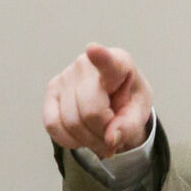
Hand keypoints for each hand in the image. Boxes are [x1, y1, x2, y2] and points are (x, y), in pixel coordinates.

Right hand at [43, 43, 152, 158]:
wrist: (115, 100)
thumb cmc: (130, 101)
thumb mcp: (139, 114)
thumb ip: (129, 127)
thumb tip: (110, 140)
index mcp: (119, 63)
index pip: (108, 62)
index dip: (100, 57)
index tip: (94, 50)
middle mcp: (87, 64)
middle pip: (90, 111)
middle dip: (103, 134)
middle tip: (113, 139)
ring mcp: (65, 75)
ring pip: (71, 122)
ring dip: (89, 141)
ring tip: (101, 138)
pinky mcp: (51, 89)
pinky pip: (52, 124)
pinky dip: (69, 140)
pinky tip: (83, 138)